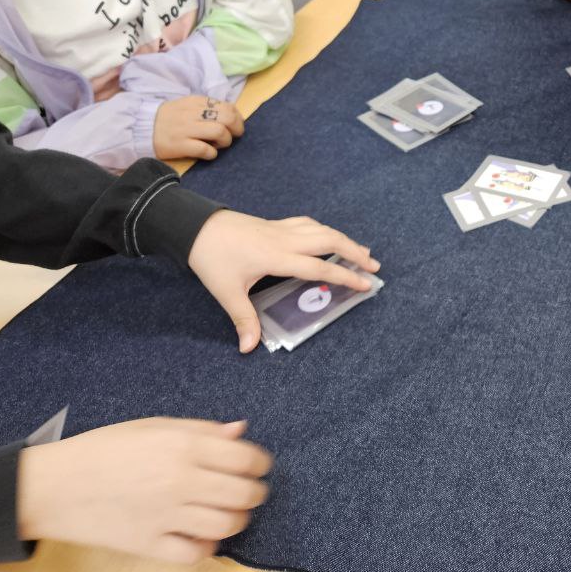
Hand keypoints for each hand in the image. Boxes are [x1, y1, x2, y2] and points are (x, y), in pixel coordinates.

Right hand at [16, 418, 270, 564]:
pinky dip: (206, 548)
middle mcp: (180, 480)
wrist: (54, 485)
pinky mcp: (149, 545)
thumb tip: (240, 431)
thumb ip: (201, 429)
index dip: (260, 464)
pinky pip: (195, 554)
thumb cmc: (102, 449)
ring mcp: (165, 516)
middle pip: (243, 494)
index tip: (258, 466)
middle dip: (254, 493)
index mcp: (183, 446)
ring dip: (237, 520)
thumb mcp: (153, 425)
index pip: (246, 458)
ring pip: (227, 526)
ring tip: (230, 514)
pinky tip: (201, 536)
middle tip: (250, 491)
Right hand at [153, 96, 244, 160]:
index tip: (235, 125)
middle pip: (228, 118)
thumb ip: (207, 108)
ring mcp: (186, 129)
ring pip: (220, 132)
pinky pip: (206, 150)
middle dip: (237, 129)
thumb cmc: (169, 118)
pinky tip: (208, 153)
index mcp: (196, 102)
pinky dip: (212, 153)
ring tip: (218, 145)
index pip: (227, 106)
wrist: (142, 128)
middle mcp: (193, 113)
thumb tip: (231, 116)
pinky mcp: (180, 145)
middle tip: (232, 136)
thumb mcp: (188, 106)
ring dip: (225, 141)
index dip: (237, 117)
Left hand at [189, 211, 380, 351]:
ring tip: (361, 250)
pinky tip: (328, 235)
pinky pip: (308, 224)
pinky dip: (324, 230)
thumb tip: (248, 347)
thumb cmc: (211, 258)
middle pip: (330, 241)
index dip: (345, 275)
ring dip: (344, 239)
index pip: (320, 267)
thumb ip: (243, 319)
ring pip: (322, 229)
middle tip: (374, 265)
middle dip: (355, 252)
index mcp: (278, 257)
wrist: (195, 226)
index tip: (366, 283)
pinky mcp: (274, 224)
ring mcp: (281, 229)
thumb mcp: (226, 292)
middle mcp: (285, 240)